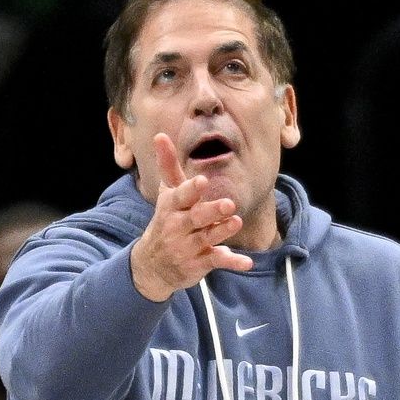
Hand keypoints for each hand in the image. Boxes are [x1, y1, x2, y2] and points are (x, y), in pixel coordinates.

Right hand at [129, 133, 252, 301]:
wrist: (152, 265)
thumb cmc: (166, 220)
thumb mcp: (167, 194)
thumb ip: (168, 166)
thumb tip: (160, 134)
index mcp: (171, 207)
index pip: (180, 196)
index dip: (191, 190)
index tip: (203, 181)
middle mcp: (178, 226)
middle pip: (195, 218)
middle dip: (211, 211)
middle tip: (229, 204)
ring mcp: (188, 246)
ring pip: (206, 238)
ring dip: (222, 231)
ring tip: (236, 222)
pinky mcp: (199, 263)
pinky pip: (216, 262)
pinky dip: (231, 262)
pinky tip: (247, 263)